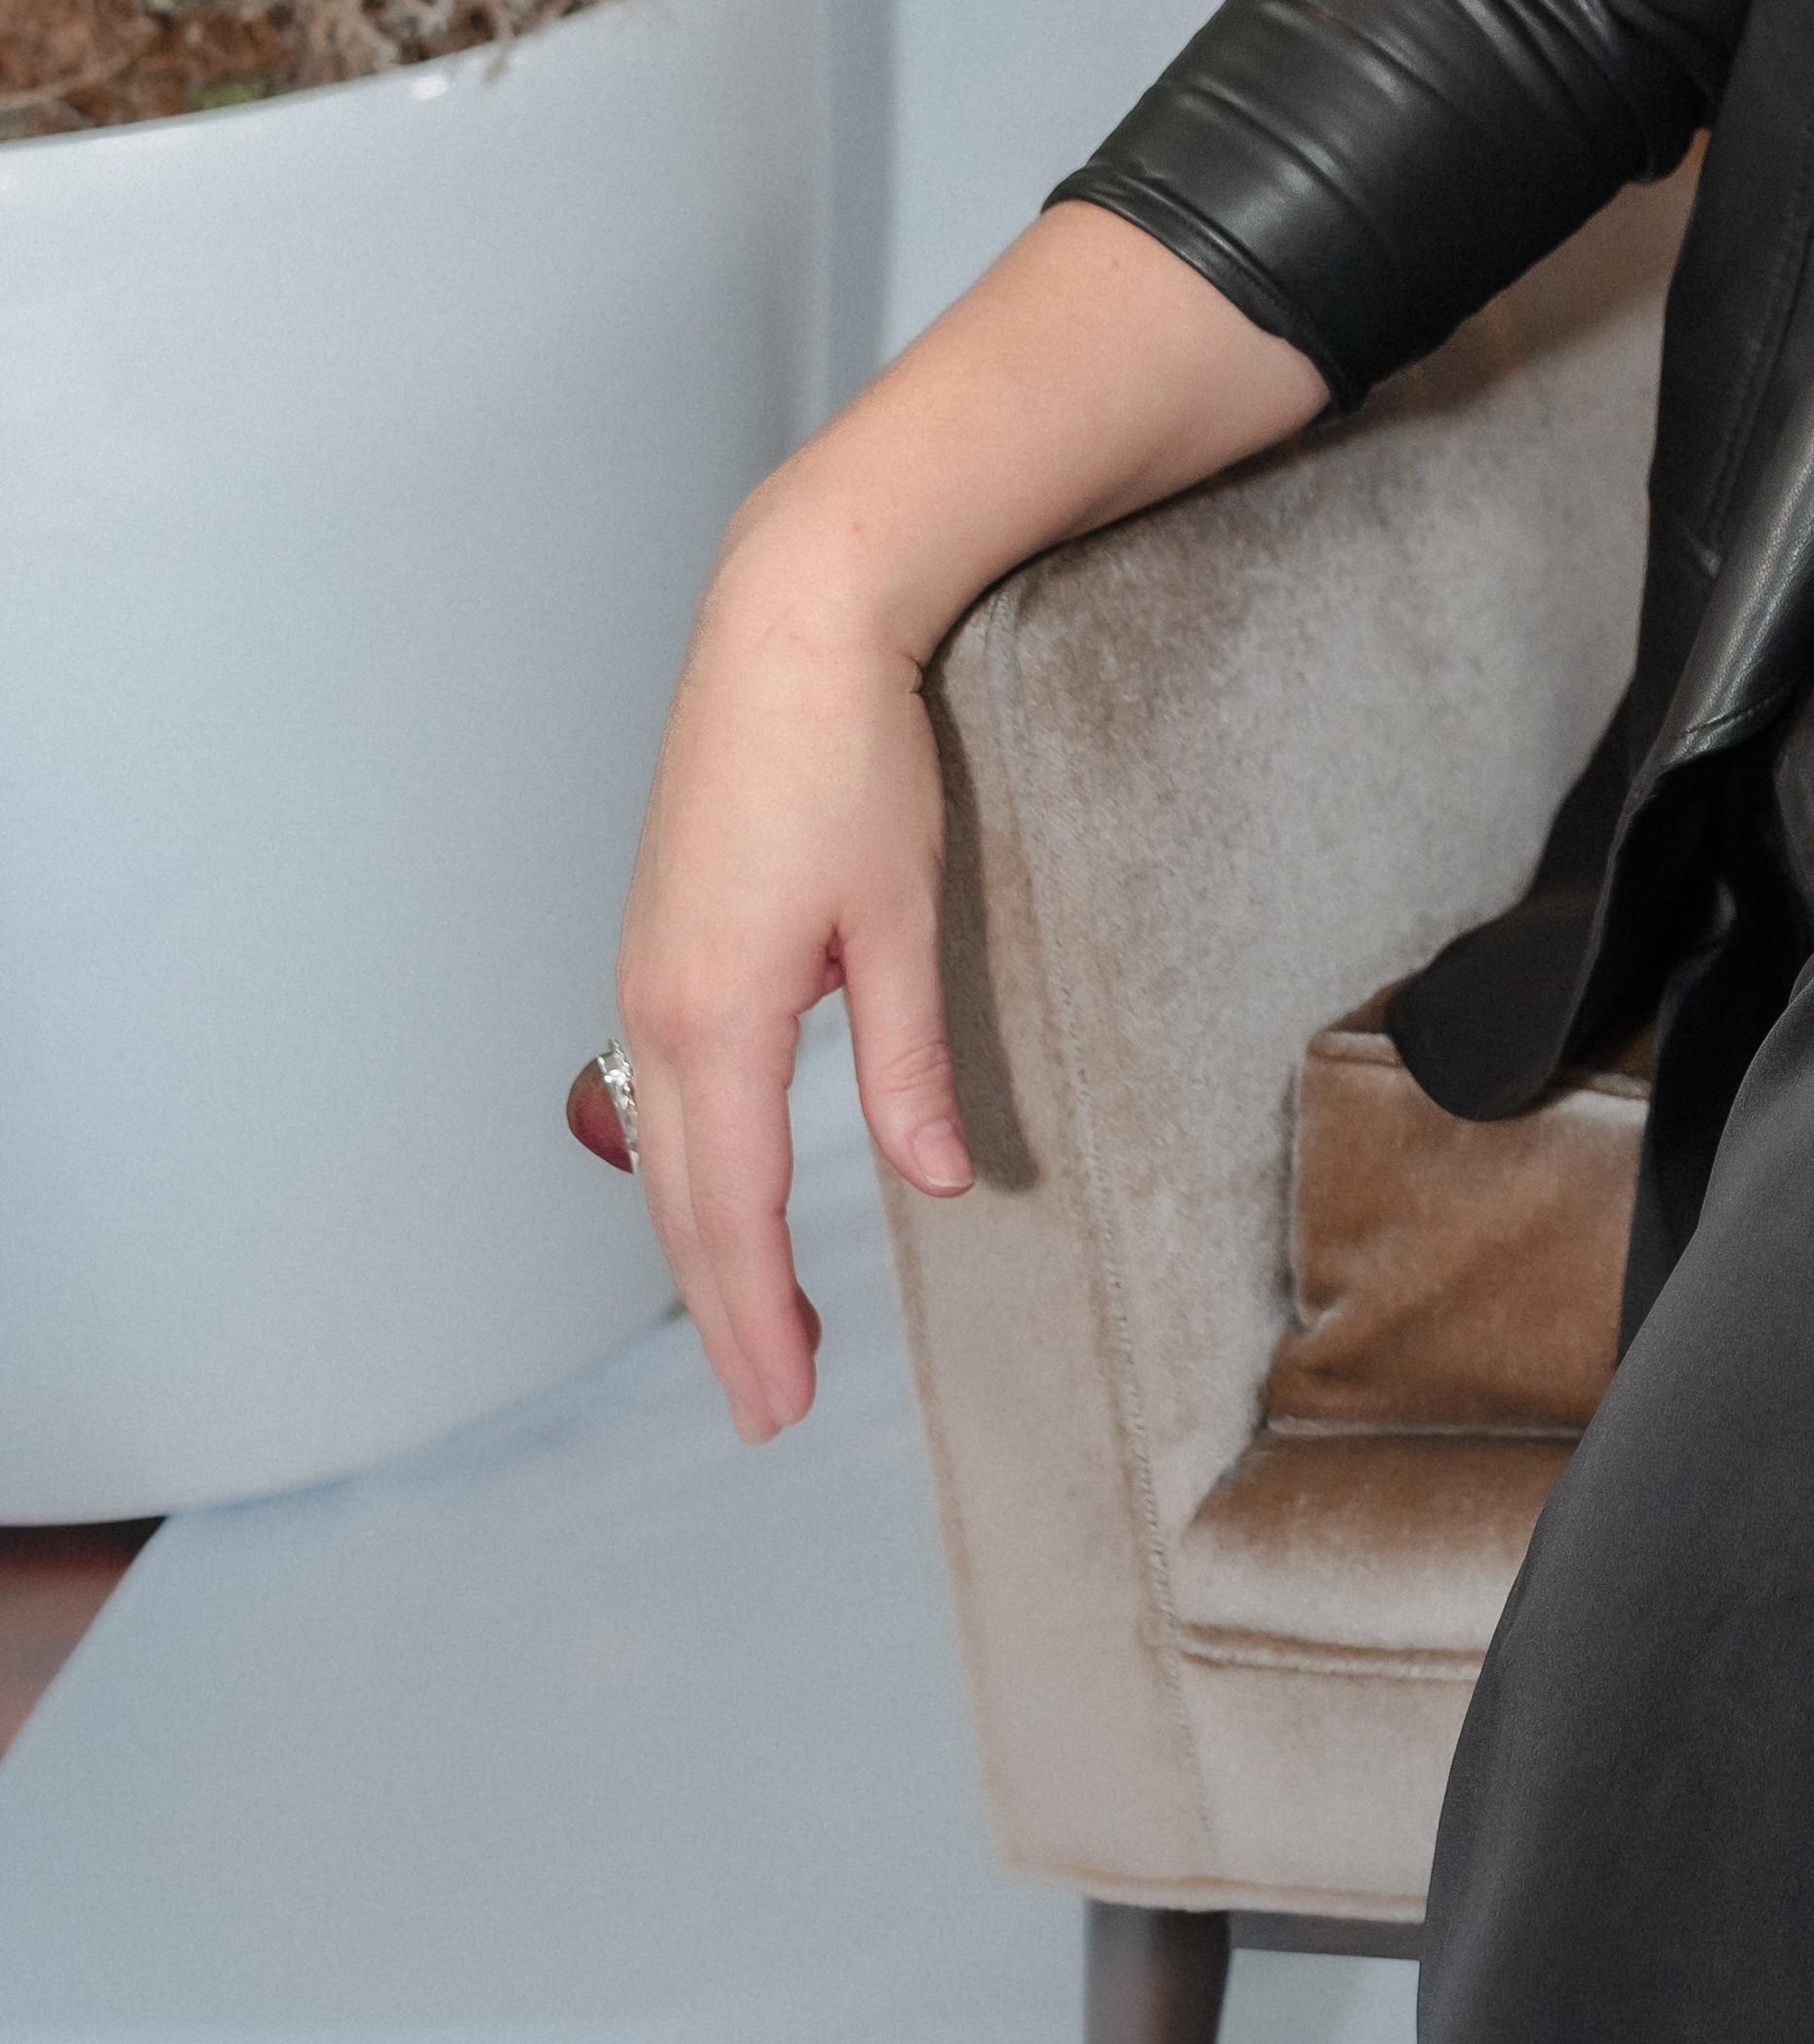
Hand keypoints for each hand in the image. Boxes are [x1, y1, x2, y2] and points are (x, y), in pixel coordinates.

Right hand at [610, 541, 972, 1442]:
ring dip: (707, 1250)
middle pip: (682, 1206)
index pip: (735, 1211)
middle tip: (773, 1411)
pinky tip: (731, 1200)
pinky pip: (665, 1097)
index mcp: (716, 1016)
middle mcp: (655, 1012)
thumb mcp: (904, 912)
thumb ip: (909, 1058)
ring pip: (665, 1156)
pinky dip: (695, 1173)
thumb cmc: (855, 759)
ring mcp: (643, 980)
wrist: (785, 632)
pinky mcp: (657, 948)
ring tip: (760, 1330)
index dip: (760, 1318)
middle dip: (727, 1316)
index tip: (786, 1406)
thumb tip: (938, 1181)